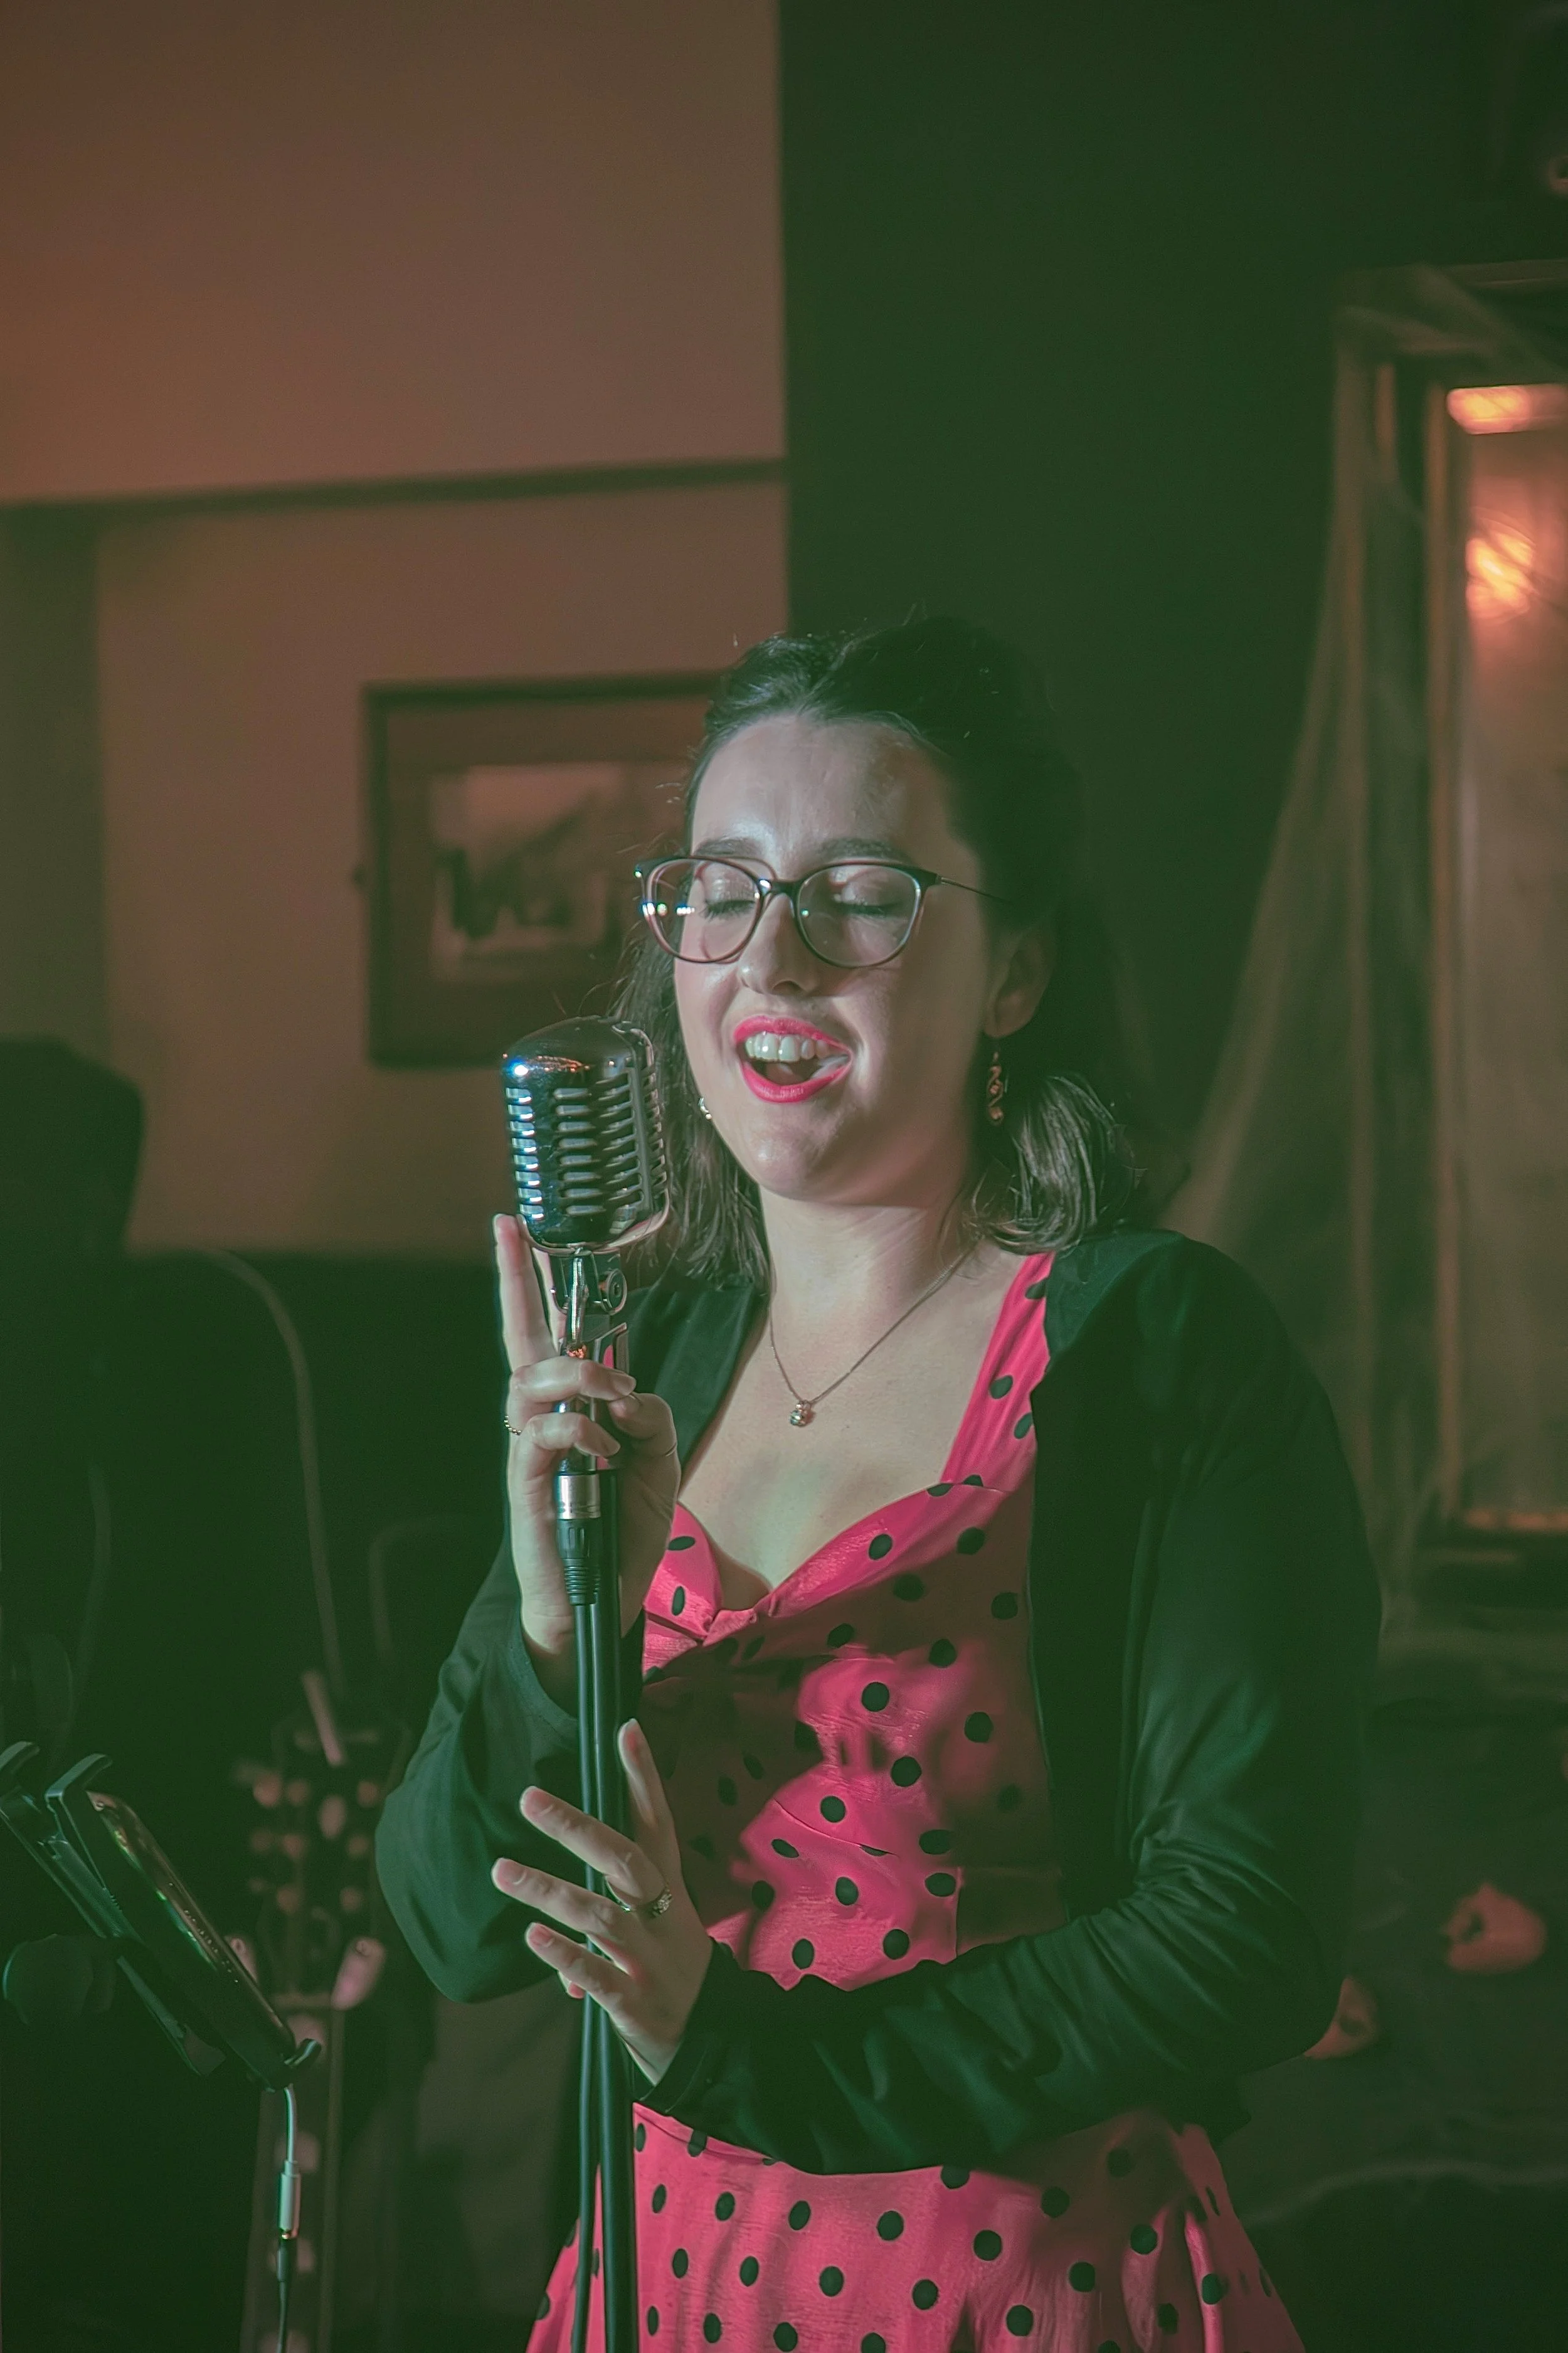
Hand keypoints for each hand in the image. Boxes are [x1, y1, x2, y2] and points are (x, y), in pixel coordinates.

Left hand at [491, 1718, 713, 2082]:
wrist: (713, 2043)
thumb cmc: (672, 1969)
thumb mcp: (659, 1922)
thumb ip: (612, 1897)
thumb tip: (565, 1873)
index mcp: (671, 1889)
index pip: (658, 1822)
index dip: (644, 1777)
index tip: (625, 1728)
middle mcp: (663, 1918)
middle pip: (624, 1860)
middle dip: (577, 1827)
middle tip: (528, 1798)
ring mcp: (650, 1960)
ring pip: (599, 1915)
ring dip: (548, 1890)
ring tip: (501, 1871)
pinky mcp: (635, 2004)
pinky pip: (597, 1975)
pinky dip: (565, 1956)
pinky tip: (532, 1936)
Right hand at [494, 1214, 679, 1665]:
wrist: (598, 1601)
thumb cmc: (623, 1529)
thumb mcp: (658, 1463)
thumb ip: (651, 1417)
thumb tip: (626, 1393)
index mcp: (569, 1405)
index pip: (547, 1331)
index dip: (530, 1280)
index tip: (516, 1226)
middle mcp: (539, 1419)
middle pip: (519, 1341)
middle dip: (517, 1286)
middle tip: (526, 1245)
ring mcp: (528, 1450)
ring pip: (528, 1382)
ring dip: (575, 1374)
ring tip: (612, 1393)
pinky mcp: (525, 1485)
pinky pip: (537, 1436)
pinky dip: (575, 1431)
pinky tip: (602, 1448)